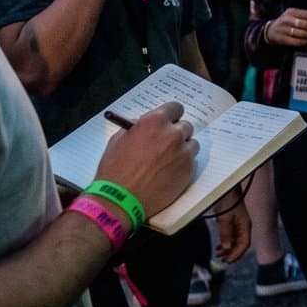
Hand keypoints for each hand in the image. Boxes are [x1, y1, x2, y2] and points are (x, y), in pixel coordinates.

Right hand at [93, 101, 199, 217]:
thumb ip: (136, 128)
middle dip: (176, 133)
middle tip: (165, 144)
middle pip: (185, 126)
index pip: (175, 108)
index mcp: (154, 122)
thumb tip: (145, 124)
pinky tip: (168, 172)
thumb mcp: (118, 140)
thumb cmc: (115, 169)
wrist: (120, 198)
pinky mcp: (189, 170)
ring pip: (192, 144)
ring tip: (167, 160)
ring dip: (182, 148)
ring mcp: (183, 152)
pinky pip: (191, 161)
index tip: (169, 121)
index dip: (171, 115)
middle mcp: (173, 134)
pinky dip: (183, 164)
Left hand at [211, 189, 251, 263]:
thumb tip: (227, 248)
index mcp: (245, 226)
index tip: (227, 260)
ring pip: (236, 241)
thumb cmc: (227, 202)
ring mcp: (239, 225)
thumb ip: (226, 234)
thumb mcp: (224, 219)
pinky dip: (226, 242)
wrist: (227, 188)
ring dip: (228, 249)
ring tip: (218, 253)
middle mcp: (244, 227)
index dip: (236, 254)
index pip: (244, 245)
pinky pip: (232, 236)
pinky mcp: (234, 222)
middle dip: (232, 253)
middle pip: (241, 245)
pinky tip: (219, 246)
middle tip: (221, 259)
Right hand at [268, 8, 306, 47]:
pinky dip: (304, 41)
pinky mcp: (283, 39)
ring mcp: (284, 30)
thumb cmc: (285, 22)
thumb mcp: (292, 14)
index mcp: (291, 12)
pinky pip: (297, 41)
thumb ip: (303, 15)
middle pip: (305, 24)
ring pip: (302, 33)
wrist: (270, 30)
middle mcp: (287, 20)